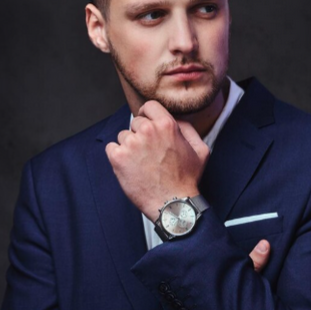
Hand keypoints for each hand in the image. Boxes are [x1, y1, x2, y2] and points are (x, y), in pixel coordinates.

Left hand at [105, 101, 209, 218]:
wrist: (172, 203)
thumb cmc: (186, 179)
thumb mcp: (200, 150)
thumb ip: (188, 129)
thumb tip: (175, 119)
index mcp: (166, 125)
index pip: (149, 106)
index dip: (147, 114)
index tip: (146, 123)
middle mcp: (147, 131)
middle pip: (135, 122)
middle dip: (140, 134)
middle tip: (148, 152)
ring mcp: (131, 144)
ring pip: (123, 136)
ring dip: (129, 146)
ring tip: (140, 163)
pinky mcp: (118, 157)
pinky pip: (111, 148)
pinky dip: (117, 156)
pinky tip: (129, 167)